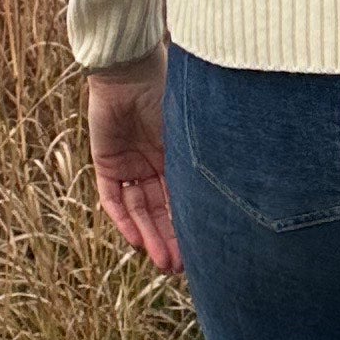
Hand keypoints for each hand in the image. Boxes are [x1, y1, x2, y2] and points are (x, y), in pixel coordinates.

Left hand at [86, 50, 181, 275]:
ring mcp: (131, 163)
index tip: (199, 256)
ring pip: (138, 209)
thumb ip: (198, 169)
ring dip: (148, 235)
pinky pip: (113, 197)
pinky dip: (122, 220)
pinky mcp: (107, 162)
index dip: (189, 228)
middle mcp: (155, 163)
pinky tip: (134, 241)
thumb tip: (232, 206)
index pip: (183, 201)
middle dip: (168, 239)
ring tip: (159, 261)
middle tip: (176, 269)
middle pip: (160, 211)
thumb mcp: (188, 140)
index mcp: (178, 156)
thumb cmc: (169, 96)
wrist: (130, 70)